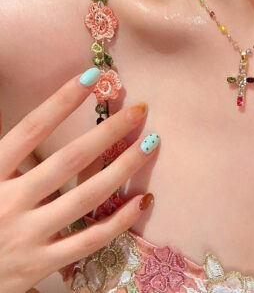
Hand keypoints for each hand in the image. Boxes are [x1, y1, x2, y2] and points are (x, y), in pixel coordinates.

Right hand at [0, 68, 159, 292]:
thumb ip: (7, 151)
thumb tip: (29, 116)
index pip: (31, 129)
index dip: (61, 101)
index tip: (91, 77)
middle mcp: (8, 203)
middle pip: (69, 160)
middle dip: (108, 132)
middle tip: (140, 110)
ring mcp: (26, 236)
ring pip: (87, 197)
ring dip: (123, 168)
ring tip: (150, 144)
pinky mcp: (41, 265)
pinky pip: (90, 240)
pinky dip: (120, 220)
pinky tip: (143, 199)